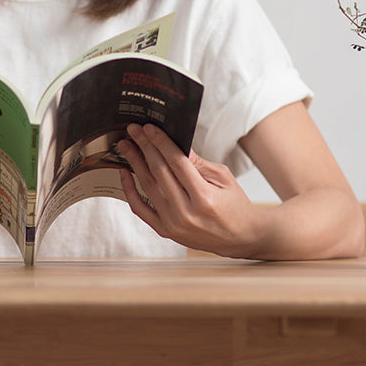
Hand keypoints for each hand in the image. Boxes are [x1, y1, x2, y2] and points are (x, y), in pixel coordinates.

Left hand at [117, 122, 270, 257]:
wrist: (241, 237)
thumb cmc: (235, 206)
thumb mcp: (224, 178)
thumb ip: (198, 163)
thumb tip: (175, 145)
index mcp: (204, 198)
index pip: (177, 163)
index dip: (161, 143)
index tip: (149, 128)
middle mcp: (185, 213)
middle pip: (159, 173)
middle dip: (145, 147)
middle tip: (134, 131)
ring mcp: (173, 224)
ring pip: (148, 187)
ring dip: (135, 163)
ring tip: (126, 146)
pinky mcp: (165, 231)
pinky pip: (141, 209)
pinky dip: (130, 191)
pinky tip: (125, 173)